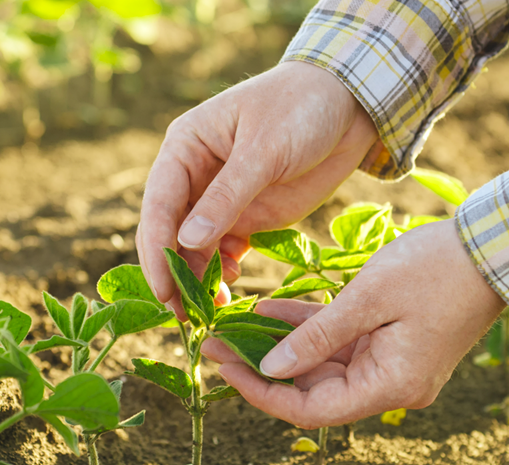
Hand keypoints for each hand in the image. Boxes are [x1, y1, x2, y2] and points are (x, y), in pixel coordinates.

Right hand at [137, 61, 377, 311]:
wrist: (351, 106)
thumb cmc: (301, 108)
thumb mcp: (265, 150)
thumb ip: (227, 197)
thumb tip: (186, 242)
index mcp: (185, 148)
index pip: (159, 203)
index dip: (157, 248)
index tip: (164, 288)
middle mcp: (193, 177)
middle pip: (169, 232)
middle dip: (173, 272)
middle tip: (182, 314)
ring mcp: (218, 201)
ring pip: (193, 249)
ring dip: (197, 279)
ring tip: (212, 309)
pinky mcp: (245, 218)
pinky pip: (222, 253)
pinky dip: (221, 274)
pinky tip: (231, 287)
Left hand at [201, 219, 505, 427]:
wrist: (490, 248)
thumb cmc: (436, 270)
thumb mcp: (368, 300)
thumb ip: (316, 337)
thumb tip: (269, 368)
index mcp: (390, 385)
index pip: (312, 410)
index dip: (263, 395)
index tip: (224, 370)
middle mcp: (388, 383)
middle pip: (312, 388)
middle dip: (262, 367)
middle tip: (215, 343)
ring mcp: (387, 362)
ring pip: (319, 363)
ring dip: (278, 346)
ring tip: (231, 328)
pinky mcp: (386, 340)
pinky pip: (336, 340)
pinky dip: (304, 327)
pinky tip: (265, 311)